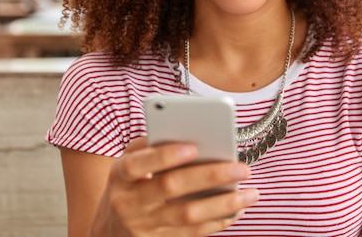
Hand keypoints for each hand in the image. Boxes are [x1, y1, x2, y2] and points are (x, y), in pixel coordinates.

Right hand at [90, 137, 258, 236]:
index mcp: (120, 175)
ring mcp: (145, 225)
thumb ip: (149, 147)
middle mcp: (129, 202)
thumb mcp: (126, 162)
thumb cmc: (128, 185)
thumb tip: (186, 134)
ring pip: (187, 215)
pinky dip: (218, 221)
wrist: (109, 231)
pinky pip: (193, 233)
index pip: (138, 164)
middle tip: (241, 168)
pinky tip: (237, 209)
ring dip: (223, 204)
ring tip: (251, 193)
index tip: (193, 147)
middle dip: (209, 176)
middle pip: (170, 188)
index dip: (164, 156)